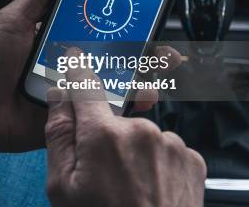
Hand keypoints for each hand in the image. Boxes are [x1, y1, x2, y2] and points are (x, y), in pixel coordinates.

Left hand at [0, 0, 180, 152]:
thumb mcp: (13, 20)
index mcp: (57, 42)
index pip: (96, 31)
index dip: (122, 25)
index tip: (146, 16)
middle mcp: (67, 67)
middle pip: (110, 60)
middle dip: (140, 55)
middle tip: (165, 52)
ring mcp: (68, 95)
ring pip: (110, 88)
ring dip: (137, 81)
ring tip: (158, 75)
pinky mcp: (67, 120)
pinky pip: (96, 117)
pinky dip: (119, 110)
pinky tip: (138, 101)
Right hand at [45, 64, 205, 206]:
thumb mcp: (61, 188)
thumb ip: (57, 136)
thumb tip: (57, 98)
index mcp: (104, 135)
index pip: (84, 84)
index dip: (76, 69)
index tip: (73, 58)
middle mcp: (141, 131)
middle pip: (112, 117)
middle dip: (104, 136)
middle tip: (102, 174)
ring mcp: (171, 144)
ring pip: (140, 134)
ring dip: (132, 152)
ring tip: (129, 188)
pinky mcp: (192, 158)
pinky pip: (165, 148)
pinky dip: (156, 163)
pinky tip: (149, 189)